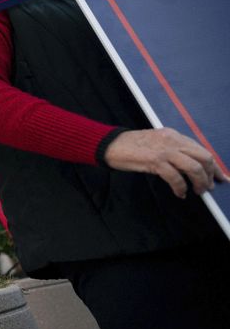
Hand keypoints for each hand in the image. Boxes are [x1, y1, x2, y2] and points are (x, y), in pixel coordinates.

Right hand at [104, 128, 227, 197]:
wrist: (110, 145)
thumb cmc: (131, 146)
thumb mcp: (156, 143)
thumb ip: (173, 150)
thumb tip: (190, 166)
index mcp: (174, 135)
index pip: (201, 149)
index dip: (214, 165)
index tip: (221, 177)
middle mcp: (172, 140)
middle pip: (203, 157)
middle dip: (210, 175)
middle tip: (207, 187)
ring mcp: (164, 150)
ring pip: (194, 167)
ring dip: (199, 182)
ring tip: (196, 191)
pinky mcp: (154, 160)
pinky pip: (175, 177)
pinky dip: (180, 187)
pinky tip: (179, 193)